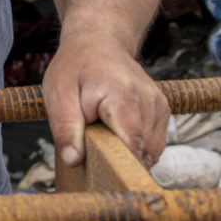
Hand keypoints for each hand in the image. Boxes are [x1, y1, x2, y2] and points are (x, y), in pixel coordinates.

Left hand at [41, 24, 168, 170]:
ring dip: (128, 154)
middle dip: (120, 162)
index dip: (120, 167)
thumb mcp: (58, 96)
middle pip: (142, 152)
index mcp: (121, 96)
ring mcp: (159, 105)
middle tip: (95, 156)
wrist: (98, 41)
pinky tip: (117, 134)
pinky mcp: (162, 110)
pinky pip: (153, 143)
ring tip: (104, 136)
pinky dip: (136, 146)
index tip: (104, 179)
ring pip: (150, 151)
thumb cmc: (75, 68)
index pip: (132, 145)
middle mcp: (148, 100)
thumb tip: (73, 161)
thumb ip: (66, 129)